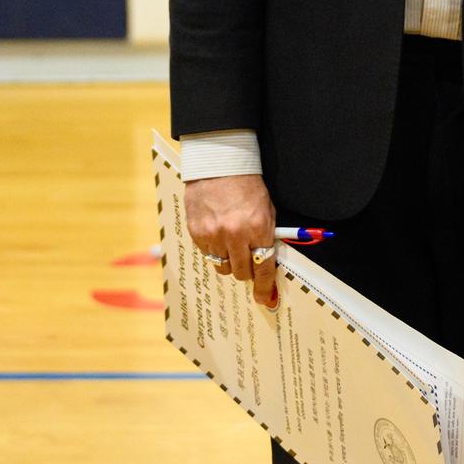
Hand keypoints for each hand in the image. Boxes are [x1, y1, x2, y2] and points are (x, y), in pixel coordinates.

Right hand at [185, 173, 279, 309]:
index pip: (264, 268)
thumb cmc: (247, 186)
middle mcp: (235, 235)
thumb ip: (267, 236)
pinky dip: (214, 250)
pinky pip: (207, 255)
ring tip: (231, 243)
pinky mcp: (196, 232)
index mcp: (258, 228)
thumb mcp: (266, 210)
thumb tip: (267, 264)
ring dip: (229, 261)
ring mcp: (213, 235)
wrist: (219, 165)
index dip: (265, 287)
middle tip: (247, 262)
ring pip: (223, 267)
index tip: (265, 298)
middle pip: (242, 273)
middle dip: (247, 271)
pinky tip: (217, 232)